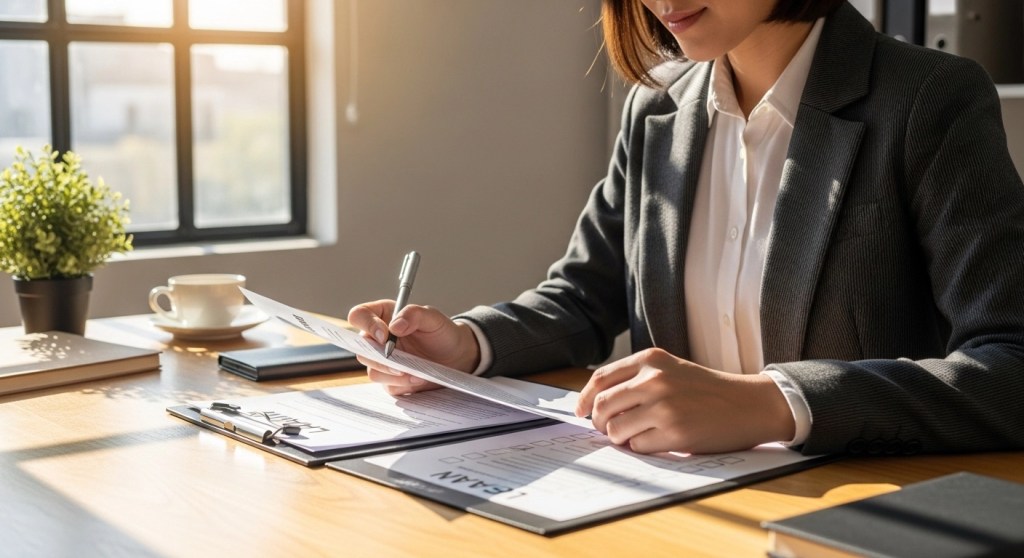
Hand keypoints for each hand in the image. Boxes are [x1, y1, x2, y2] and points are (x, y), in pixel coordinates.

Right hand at [347, 300, 480, 395]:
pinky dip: (402, 383)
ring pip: (372, 369)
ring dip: (392, 373)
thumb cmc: (442, 333)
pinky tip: (418, 378)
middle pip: (360, 347)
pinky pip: (386, 384)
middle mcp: (378, 338)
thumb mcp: (433, 317)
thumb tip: (394, 325)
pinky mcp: (390, 379)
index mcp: (383, 316)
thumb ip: (413, 314)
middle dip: (379, 357)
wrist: (456, 357)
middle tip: (399, 362)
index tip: (385, 335)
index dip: (366, 324)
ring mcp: (382, 360)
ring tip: (416, 371)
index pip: (359, 315)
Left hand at [574, 348, 794, 453]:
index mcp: (650, 359)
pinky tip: (657, 440)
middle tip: (606, 430)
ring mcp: (664, 406)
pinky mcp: (675, 432)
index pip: (601, 379)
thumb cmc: (707, 390)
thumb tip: (597, 403)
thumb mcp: (671, 369)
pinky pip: (637, 446)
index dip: (585, 398)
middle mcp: (654, 379)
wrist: (748, 404)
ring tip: (635, 435)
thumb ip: (637, 379)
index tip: (581, 411)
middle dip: (598, 422)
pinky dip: (641, 447)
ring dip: (619, 438)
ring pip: (615, 429)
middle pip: (602, 406)